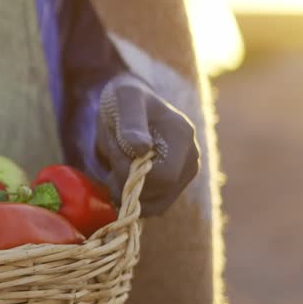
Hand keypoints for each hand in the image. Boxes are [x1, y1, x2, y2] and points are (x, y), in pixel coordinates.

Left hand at [95, 73, 198, 215]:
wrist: (128, 104)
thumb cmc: (124, 98)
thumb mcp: (124, 100)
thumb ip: (131, 122)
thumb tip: (142, 148)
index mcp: (182, 136)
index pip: (163, 177)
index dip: (132, 175)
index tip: (114, 157)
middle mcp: (191, 157)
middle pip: (161, 194)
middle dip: (128, 187)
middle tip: (110, 170)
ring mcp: (186, 172)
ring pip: (158, 205)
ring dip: (129, 196)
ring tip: (115, 173)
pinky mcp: (175, 184)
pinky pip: (156, 205)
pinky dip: (134, 200)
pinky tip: (122, 181)